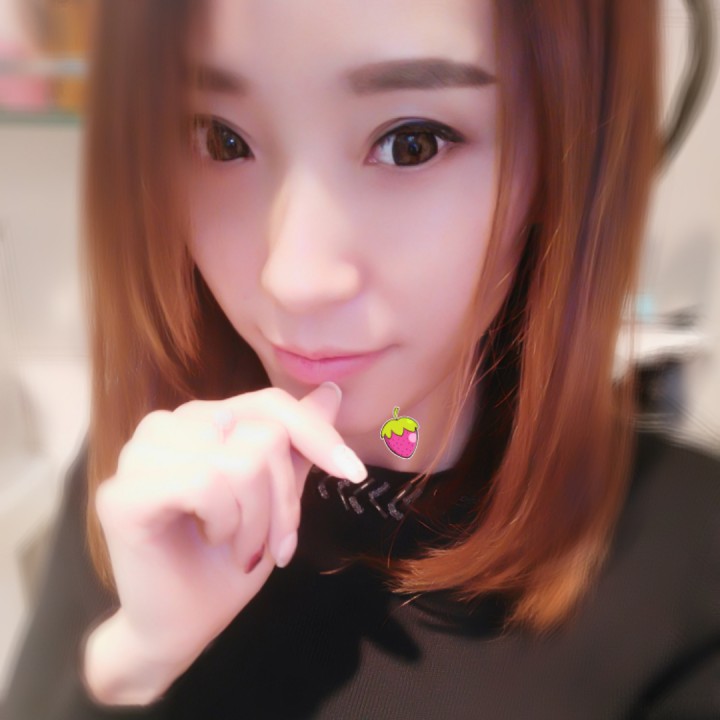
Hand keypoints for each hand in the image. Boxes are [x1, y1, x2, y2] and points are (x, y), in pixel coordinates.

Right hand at [84, 382, 365, 703]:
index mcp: (202, 421)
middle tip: (274, 546)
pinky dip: (226, 520)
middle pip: (265, 435)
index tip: (354, 473)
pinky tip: (212, 539)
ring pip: (241, 460)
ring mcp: (140, 454)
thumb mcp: (275, 498)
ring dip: (257, 519)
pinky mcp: (123, 492)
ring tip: (242, 546)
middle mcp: (168, 426)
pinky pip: (207, 482)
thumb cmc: (224, 562)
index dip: (317, 435)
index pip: (270, 405)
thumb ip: (295, 445)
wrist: (178, 626)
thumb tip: (331, 392)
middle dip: (284, 501)